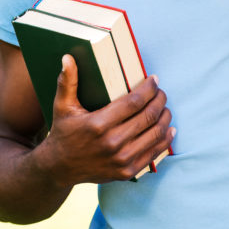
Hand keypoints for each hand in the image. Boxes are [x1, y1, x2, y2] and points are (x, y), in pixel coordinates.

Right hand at [37, 55, 173, 185]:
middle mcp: (111, 143)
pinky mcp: (127, 171)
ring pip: (156, 133)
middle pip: (149, 116)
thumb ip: (67, 82)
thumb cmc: (63, 133)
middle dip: (160, 100)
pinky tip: (169, 129)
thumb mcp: (62, 107)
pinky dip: (165, 139)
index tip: (154, 80)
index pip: (134, 102)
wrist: (58, 169)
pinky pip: (154, 153)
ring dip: (165, 118)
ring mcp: (121, 159)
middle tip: (161, 92)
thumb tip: (68, 57)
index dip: (149, 89)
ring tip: (165, 107)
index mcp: (98, 124)